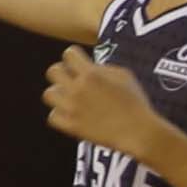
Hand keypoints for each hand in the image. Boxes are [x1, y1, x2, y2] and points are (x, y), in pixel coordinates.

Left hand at [44, 49, 160, 156]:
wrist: (138, 132)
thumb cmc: (135, 102)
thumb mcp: (124, 76)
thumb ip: (102, 68)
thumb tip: (88, 66)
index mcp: (91, 74)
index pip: (69, 54)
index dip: (74, 57)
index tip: (80, 63)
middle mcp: (77, 88)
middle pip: (53, 71)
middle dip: (62, 72)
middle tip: (73, 80)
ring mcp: (72, 108)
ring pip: (48, 93)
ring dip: (59, 94)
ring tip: (71, 98)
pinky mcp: (71, 126)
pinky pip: (52, 116)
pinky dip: (60, 115)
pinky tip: (71, 114)